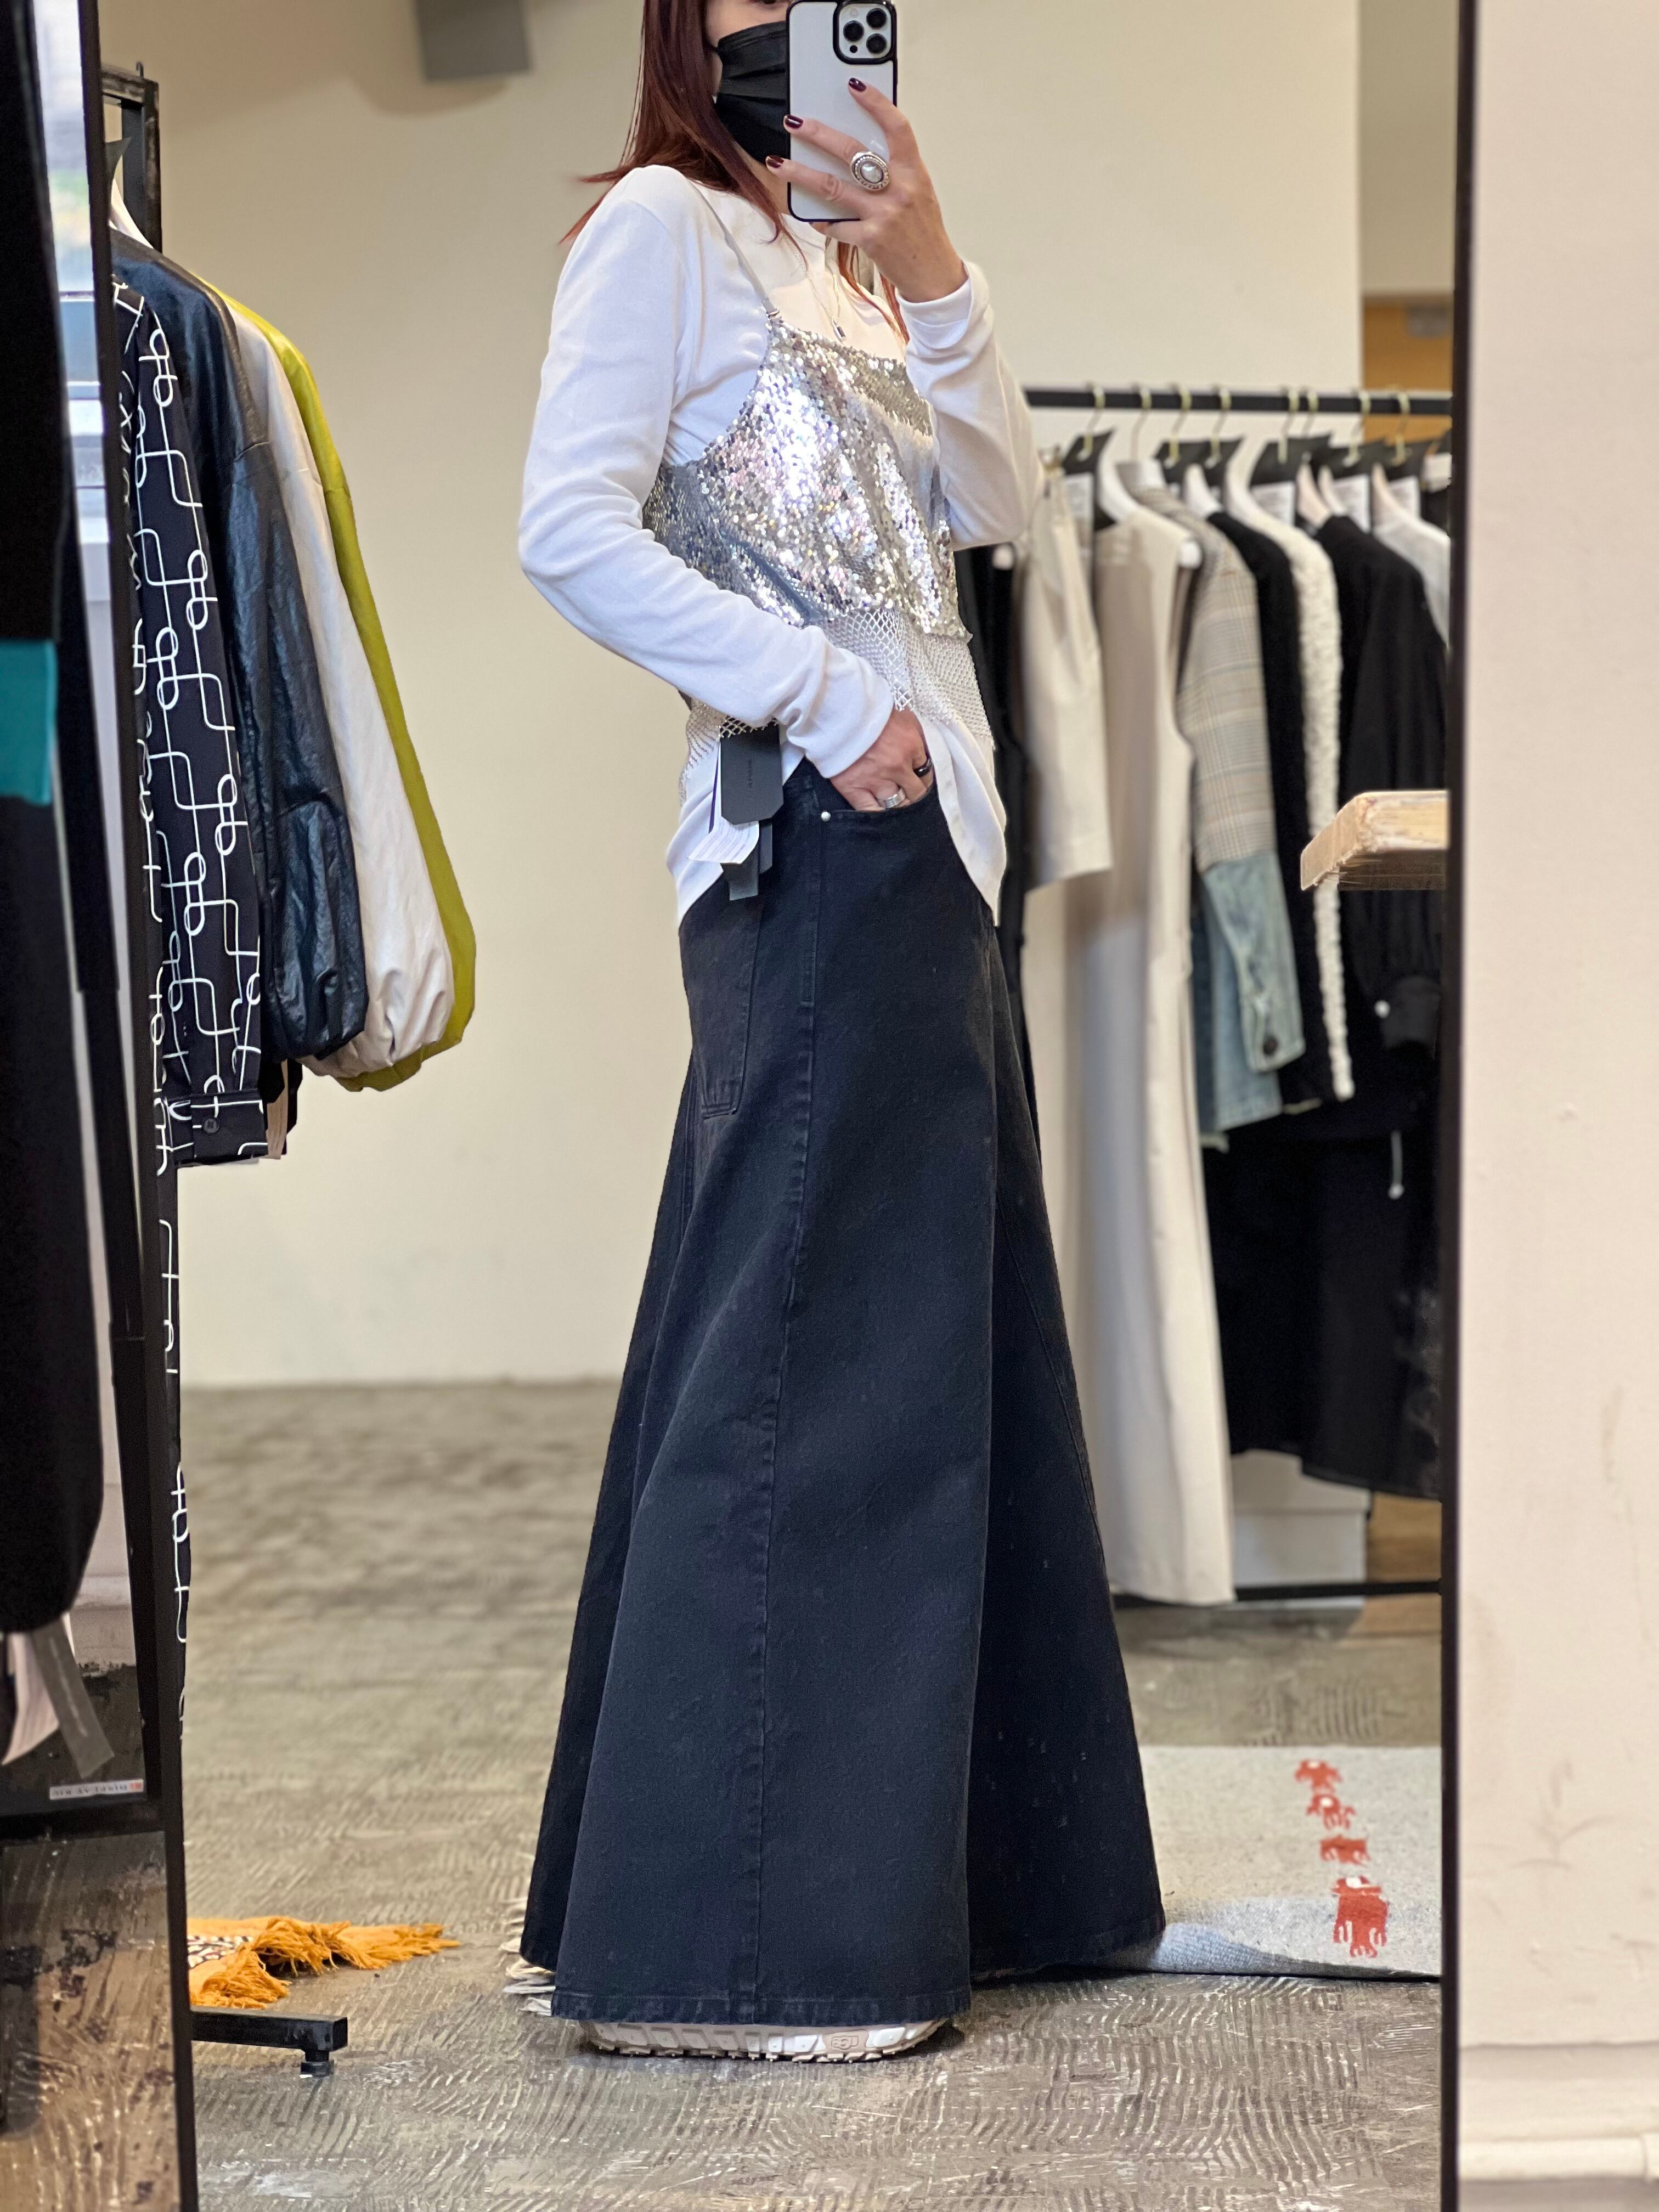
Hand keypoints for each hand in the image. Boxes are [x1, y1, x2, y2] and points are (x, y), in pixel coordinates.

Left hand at [768, 83, 965, 303]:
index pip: (896, 128)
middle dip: (819, 134)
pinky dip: (821, 220)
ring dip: (800, 173)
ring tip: (778, 162)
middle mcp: (898, 190)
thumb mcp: (919, 192)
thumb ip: (895, 170)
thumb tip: (860, 150)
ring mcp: (883, 215)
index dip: (876, 104)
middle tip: (796, 122)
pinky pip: (836, 226)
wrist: (932, 274)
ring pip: (832, 187)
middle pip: (852, 152)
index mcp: (914, 173)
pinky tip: (810, 216)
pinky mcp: (869, 239)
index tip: (854, 85)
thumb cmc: (923, 232)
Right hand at [831, 706, 933, 812]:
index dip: (924, 777)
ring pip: (896, 804)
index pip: (926, 771)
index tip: (920, 780)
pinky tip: (880, 811)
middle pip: (915, 793)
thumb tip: (923, 750)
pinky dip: (877, 813)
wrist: (836, 709)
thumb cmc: (868, 707)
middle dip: (915, 794)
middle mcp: (897, 767)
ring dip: (899, 805)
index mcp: (910, 746)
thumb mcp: (901, 714)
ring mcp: (876, 780)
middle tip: (912, 796)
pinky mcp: (854, 788)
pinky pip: (871, 810)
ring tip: (897, 804)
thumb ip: (915, 733)